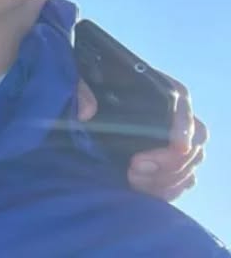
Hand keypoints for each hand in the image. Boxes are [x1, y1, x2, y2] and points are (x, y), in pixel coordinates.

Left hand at [77, 78, 207, 200]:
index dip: (184, 128)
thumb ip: (82, 91)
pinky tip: (141, 188)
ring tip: (132, 178)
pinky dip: (165, 190)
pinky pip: (181, 182)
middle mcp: (175, 118)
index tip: (178, 147)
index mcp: (160, 91)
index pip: (183, 106)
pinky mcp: (169, 165)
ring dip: (163, 180)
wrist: (87, 109)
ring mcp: (175, 144)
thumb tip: (86, 111)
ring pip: (187, 168)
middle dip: (168, 163)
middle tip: (134, 168)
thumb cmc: (90, 90)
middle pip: (192, 145)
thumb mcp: (81, 83)